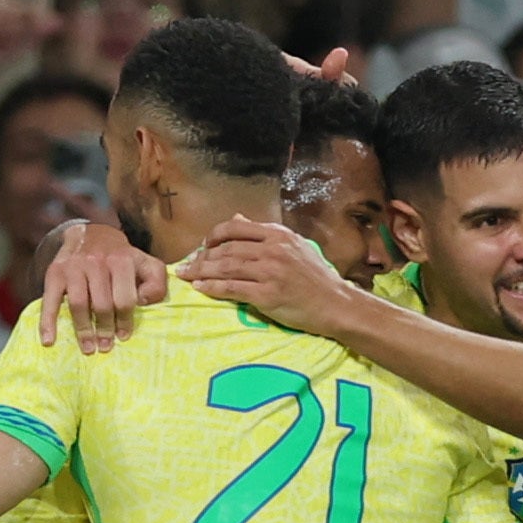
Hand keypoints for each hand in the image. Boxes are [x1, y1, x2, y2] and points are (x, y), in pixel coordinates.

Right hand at [35, 220, 165, 351]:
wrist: (89, 233)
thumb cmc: (120, 256)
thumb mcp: (144, 262)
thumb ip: (156, 280)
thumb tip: (145, 302)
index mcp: (121, 260)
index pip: (124, 298)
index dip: (125, 320)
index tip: (123, 336)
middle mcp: (96, 262)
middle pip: (101, 304)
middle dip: (105, 329)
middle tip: (106, 347)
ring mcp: (73, 267)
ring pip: (78, 304)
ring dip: (83, 330)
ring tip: (88, 348)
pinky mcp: (55, 273)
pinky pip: (50, 300)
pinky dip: (47, 322)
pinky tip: (49, 340)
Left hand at [172, 213, 349, 331]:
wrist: (336, 304)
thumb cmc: (316, 277)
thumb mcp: (295, 246)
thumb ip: (266, 233)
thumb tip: (237, 218)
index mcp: (278, 235)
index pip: (236, 227)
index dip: (214, 235)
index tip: (203, 244)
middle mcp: (273, 250)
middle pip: (226, 249)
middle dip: (202, 256)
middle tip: (187, 263)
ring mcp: (270, 272)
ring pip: (225, 267)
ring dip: (201, 271)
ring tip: (186, 275)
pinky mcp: (267, 295)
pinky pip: (231, 288)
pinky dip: (212, 287)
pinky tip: (200, 288)